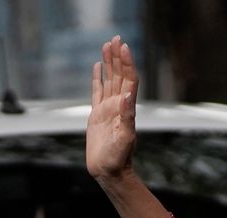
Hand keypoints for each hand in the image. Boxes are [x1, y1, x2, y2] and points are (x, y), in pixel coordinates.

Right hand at [86, 35, 139, 179]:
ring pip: (109, 80)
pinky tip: (98, 67)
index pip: (129, 79)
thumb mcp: (125, 138)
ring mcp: (108, 109)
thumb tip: (127, 95)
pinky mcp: (98, 115)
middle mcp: (118, 105)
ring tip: (107, 45)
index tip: (124, 46)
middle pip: (120, 75)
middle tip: (116, 38)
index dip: (127, 63)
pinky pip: (97, 91)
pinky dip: (98, 78)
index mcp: (126, 108)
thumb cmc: (119, 158)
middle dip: (118, 57)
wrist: (109, 171)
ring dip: (109, 63)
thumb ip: (127, 116)